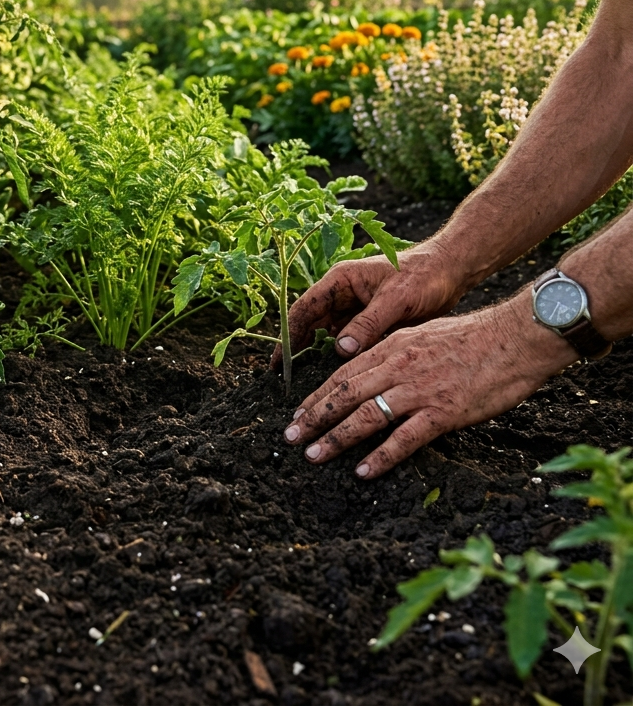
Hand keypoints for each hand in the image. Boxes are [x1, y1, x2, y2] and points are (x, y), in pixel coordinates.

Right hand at [271, 240, 465, 369]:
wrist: (451, 271)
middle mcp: (342, 294)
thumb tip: (340, 349)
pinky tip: (336, 376)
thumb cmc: (424, 276)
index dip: (288, 335)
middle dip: (298, 349)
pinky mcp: (368, 321)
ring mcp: (354, 308)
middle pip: (310, 324)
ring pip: (327, 335)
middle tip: (287, 379)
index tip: (278, 362)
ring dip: (317, 355)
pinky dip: (340, 357)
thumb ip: (368, 324)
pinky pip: (347, 341)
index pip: (304, 309)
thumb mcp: (396, 299)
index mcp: (341, 281)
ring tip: (307, 382)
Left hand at [282, 293, 577, 478]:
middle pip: (345, 395)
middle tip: (290, 437)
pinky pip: (404, 438)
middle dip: (313, 418)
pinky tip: (363, 471)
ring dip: (336, 438)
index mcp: (392, 348)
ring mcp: (419, 390)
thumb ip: (395, 353)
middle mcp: (398, 367)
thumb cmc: (474, 338)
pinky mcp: (443, 412)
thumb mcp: (422, 335)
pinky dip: (381, 457)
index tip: (297, 413)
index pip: (343, 374)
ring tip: (313, 456)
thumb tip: (372, 371)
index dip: (317, 396)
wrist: (515, 338)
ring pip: (366, 416)